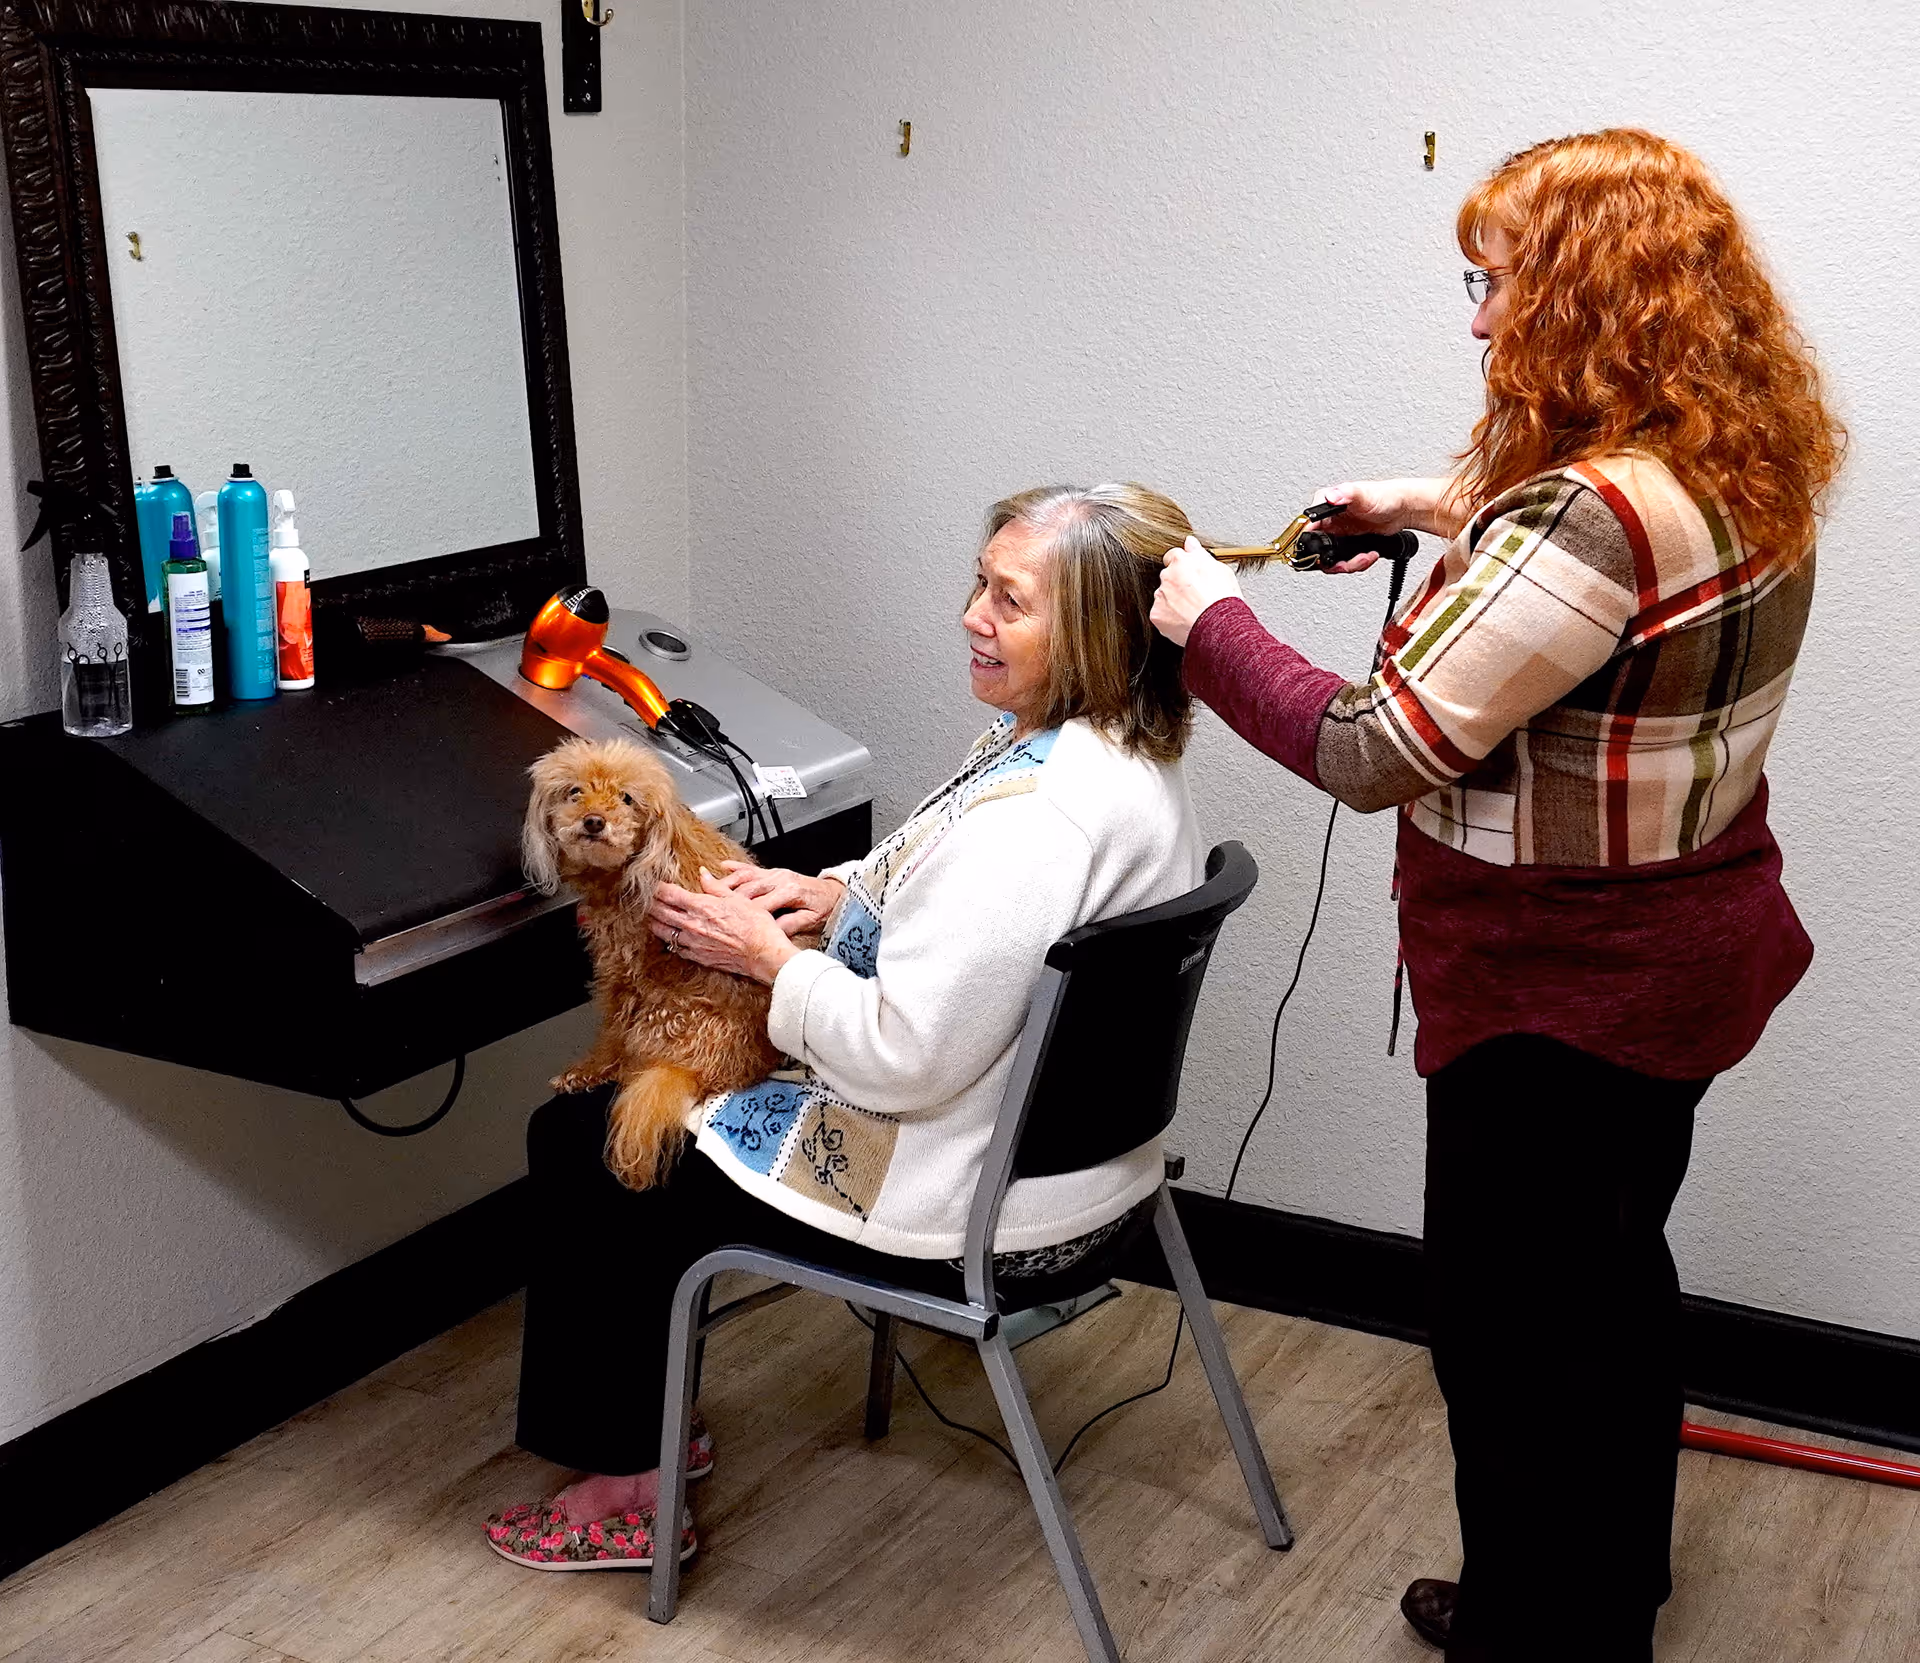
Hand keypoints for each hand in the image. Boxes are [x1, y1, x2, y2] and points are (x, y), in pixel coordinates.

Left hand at [649, 870, 801, 984]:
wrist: (763, 954)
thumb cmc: (756, 926)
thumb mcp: (737, 899)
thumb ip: (715, 886)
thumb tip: (703, 873)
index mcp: (701, 907)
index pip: (668, 894)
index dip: (657, 888)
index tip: (652, 884)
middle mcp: (692, 925)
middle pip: (661, 912)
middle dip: (650, 904)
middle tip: (645, 899)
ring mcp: (693, 943)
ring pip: (663, 932)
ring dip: (654, 923)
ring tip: (650, 917)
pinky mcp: (698, 957)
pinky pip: (676, 948)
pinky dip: (669, 941)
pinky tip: (668, 938)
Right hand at [714, 861, 844, 937]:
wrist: (835, 893)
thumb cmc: (823, 908)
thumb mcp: (811, 920)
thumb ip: (791, 924)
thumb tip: (773, 932)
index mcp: (789, 892)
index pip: (761, 905)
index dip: (744, 915)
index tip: (729, 924)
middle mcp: (779, 879)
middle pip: (747, 889)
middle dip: (727, 898)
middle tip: (709, 905)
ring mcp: (774, 873)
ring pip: (745, 877)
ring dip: (725, 883)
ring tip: (706, 889)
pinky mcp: (773, 871)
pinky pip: (750, 867)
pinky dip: (734, 868)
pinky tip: (721, 867)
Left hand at [1151, 536, 1243, 647]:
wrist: (1218, 625)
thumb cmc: (1223, 598)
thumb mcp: (1220, 569)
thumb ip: (1199, 553)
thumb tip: (1190, 542)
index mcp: (1181, 561)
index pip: (1174, 556)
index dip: (1182, 566)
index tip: (1189, 574)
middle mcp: (1167, 576)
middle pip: (1168, 577)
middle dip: (1177, 584)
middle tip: (1195, 596)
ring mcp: (1160, 595)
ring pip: (1163, 596)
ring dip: (1173, 601)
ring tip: (1192, 611)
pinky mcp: (1156, 614)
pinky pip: (1161, 614)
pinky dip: (1169, 618)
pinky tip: (1185, 621)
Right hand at [1311, 477, 1464, 569]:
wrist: (1404, 509)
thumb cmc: (1385, 496)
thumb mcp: (1364, 494)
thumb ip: (1347, 494)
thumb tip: (1331, 496)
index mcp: (1325, 505)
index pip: (1306, 528)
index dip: (1310, 544)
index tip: (1321, 554)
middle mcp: (1328, 520)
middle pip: (1315, 549)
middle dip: (1332, 561)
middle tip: (1346, 563)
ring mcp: (1337, 533)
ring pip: (1329, 559)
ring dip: (1348, 564)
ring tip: (1364, 557)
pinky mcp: (1347, 543)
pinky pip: (1343, 560)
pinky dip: (1356, 563)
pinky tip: (1368, 555)